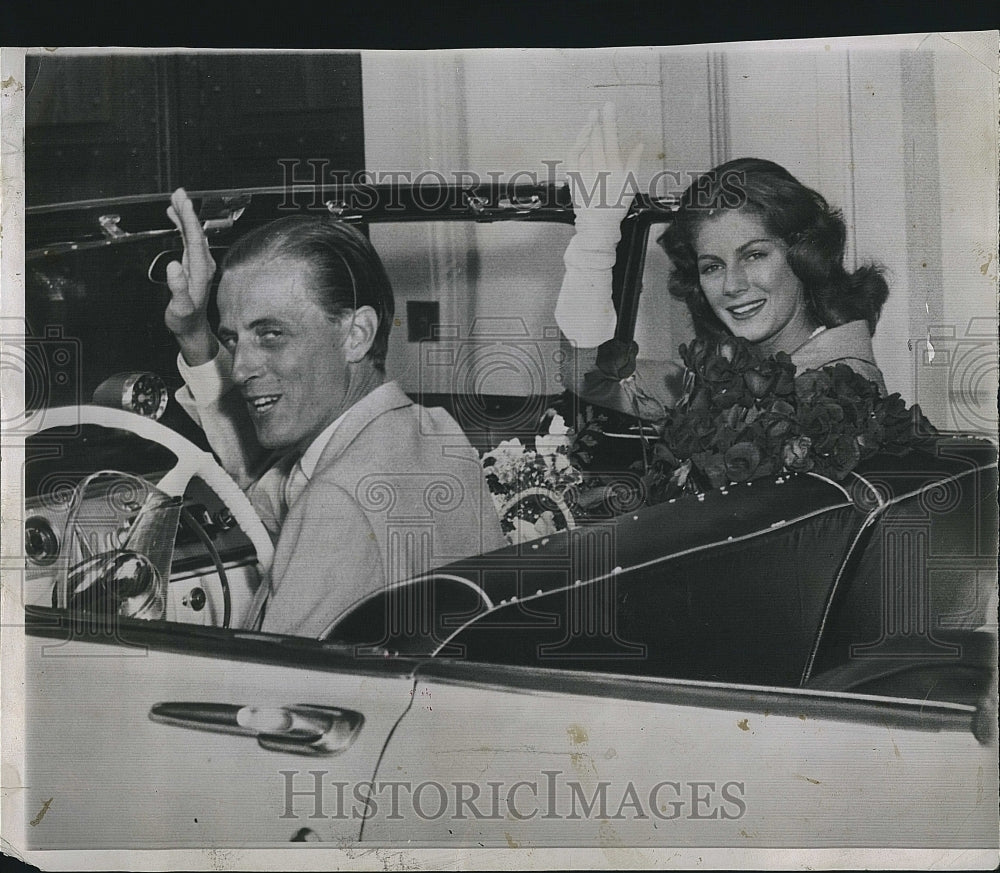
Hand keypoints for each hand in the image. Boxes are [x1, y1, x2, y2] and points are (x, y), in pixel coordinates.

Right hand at [164, 188, 218, 363]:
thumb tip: (174, 266)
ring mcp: (200, 264)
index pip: (195, 238)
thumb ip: (178, 287)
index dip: (189, 219)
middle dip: (187, 211)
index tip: (183, 202)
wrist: (192, 329)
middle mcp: (203, 265)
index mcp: (200, 271)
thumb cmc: (185, 320)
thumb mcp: (180, 307)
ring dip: (185, 216)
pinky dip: (182, 226)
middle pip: (196, 232)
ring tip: (175, 200)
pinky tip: (175, 218)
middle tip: (178, 193)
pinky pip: (189, 240)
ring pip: (193, 234)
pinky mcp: (194, 265)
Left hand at [568, 102, 643, 217]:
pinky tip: (581, 138)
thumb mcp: (630, 184)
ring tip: (591, 118)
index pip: (611, 139)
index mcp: (614, 170)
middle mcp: (599, 170)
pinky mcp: (574, 179)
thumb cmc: (615, 206)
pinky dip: (577, 145)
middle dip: (598, 121)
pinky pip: (573, 157)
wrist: (598, 225)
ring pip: (585, 147)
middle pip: (597, 140)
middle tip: (598, 108)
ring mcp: (585, 174)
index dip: (610, 121)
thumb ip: (634, 162)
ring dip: (587, 131)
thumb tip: (639, 145)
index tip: (609, 107)